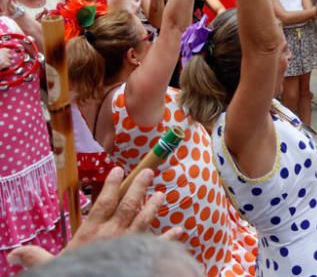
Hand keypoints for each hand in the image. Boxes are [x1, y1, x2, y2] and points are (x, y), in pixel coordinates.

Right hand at [7, 167, 175, 268]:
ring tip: (162, 194)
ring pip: (144, 220)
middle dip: (138, 187)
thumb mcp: (52, 267)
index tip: (118, 170)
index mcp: (91, 233)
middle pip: (127, 206)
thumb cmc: (76, 274)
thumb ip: (36, 257)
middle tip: (149, 171)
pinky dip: (169, 238)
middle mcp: (113, 235)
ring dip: (153, 207)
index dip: (110, 186)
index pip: (103, 203)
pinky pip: (157, 245)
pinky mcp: (140, 257)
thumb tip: (14, 253)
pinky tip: (179, 230)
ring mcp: (129, 245)